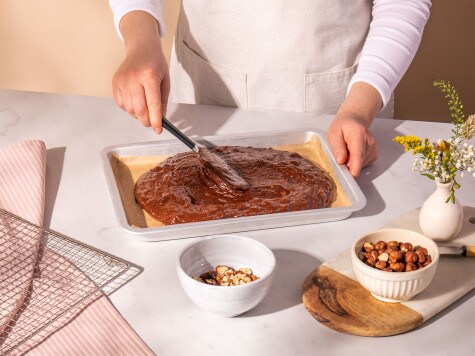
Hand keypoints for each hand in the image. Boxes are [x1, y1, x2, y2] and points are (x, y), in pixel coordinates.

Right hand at [112, 11, 169, 133]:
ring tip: (144, 108)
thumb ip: (162, 101)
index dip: (156, 120)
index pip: (153, 104)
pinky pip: (121, 104)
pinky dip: (129, 108)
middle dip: (146, 121)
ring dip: (138, 115)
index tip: (158, 129)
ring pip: (129, 109)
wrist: (141, 48)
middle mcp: (134, 78)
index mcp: (149, 76)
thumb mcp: (165, 81)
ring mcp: (122, 80)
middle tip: (152, 123)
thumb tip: (160, 120)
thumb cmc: (155, 63)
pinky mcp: (115, 82)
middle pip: (139, 110)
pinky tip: (135, 101)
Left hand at [327, 113, 377, 176]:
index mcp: (359, 135)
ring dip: (351, 163)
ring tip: (347, 150)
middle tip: (340, 153)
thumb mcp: (333, 134)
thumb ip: (337, 147)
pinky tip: (352, 153)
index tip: (353, 174)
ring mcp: (374, 149)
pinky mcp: (374, 155)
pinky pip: (362, 165)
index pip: (358, 152)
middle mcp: (370, 143)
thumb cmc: (342, 127)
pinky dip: (355, 163)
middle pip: (358, 161)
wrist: (354, 121)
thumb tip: (341, 161)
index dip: (355, 165)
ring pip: (360, 165)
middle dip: (347, 164)